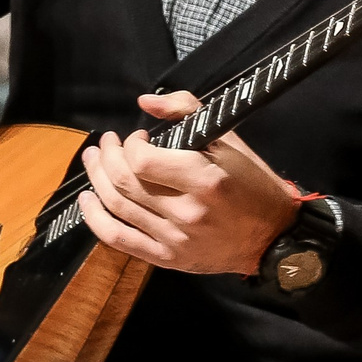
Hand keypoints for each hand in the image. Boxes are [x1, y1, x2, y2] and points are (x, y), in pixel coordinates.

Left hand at [75, 90, 301, 275]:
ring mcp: (175, 240)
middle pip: (124, 182)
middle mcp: (187, 212)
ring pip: (117, 207)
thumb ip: (187, 111)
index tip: (137, 137)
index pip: (142, 162)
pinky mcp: (168, 259)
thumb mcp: (230, 140)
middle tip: (104, 143)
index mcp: (204, 180)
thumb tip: (145, 102)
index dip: (129, 145)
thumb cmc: (253, 184)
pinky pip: (119, 240)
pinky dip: (95, 219)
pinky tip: (87, 200)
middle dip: (105, 157)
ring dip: (95, 179)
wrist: (274, 238)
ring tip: (92, 160)